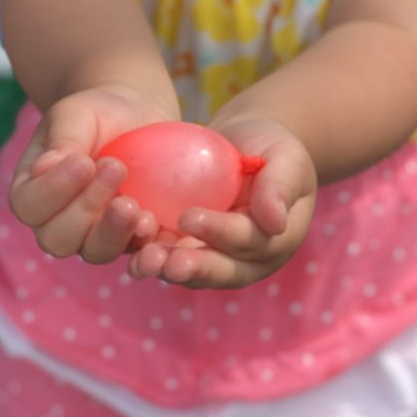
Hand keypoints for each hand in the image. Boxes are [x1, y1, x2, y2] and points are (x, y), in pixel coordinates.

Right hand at [9, 85, 177, 264]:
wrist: (136, 115)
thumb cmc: (96, 112)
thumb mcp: (75, 114)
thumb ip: (62, 139)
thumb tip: (44, 168)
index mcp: (32, 191)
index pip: (30, 207)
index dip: (54, 191)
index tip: (83, 162)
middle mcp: (58, 221)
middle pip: (59, 239)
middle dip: (86, 208)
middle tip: (114, 169)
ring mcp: (94, 234)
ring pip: (95, 251)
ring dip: (114, 231)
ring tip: (132, 203)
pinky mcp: (131, 237)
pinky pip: (136, 252)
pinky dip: (144, 242)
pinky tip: (153, 220)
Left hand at [127, 115, 316, 289]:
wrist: (248, 144)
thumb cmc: (272, 146)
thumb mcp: (285, 158)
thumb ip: (280, 187)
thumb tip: (275, 223)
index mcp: (277, 240)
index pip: (249, 240)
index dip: (220, 232)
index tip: (189, 218)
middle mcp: (249, 259)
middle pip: (222, 270)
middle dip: (193, 267)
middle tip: (166, 263)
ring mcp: (219, 257)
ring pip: (194, 272)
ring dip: (168, 269)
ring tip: (143, 263)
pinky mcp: (192, 249)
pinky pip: (173, 257)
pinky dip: (154, 257)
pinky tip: (131, 252)